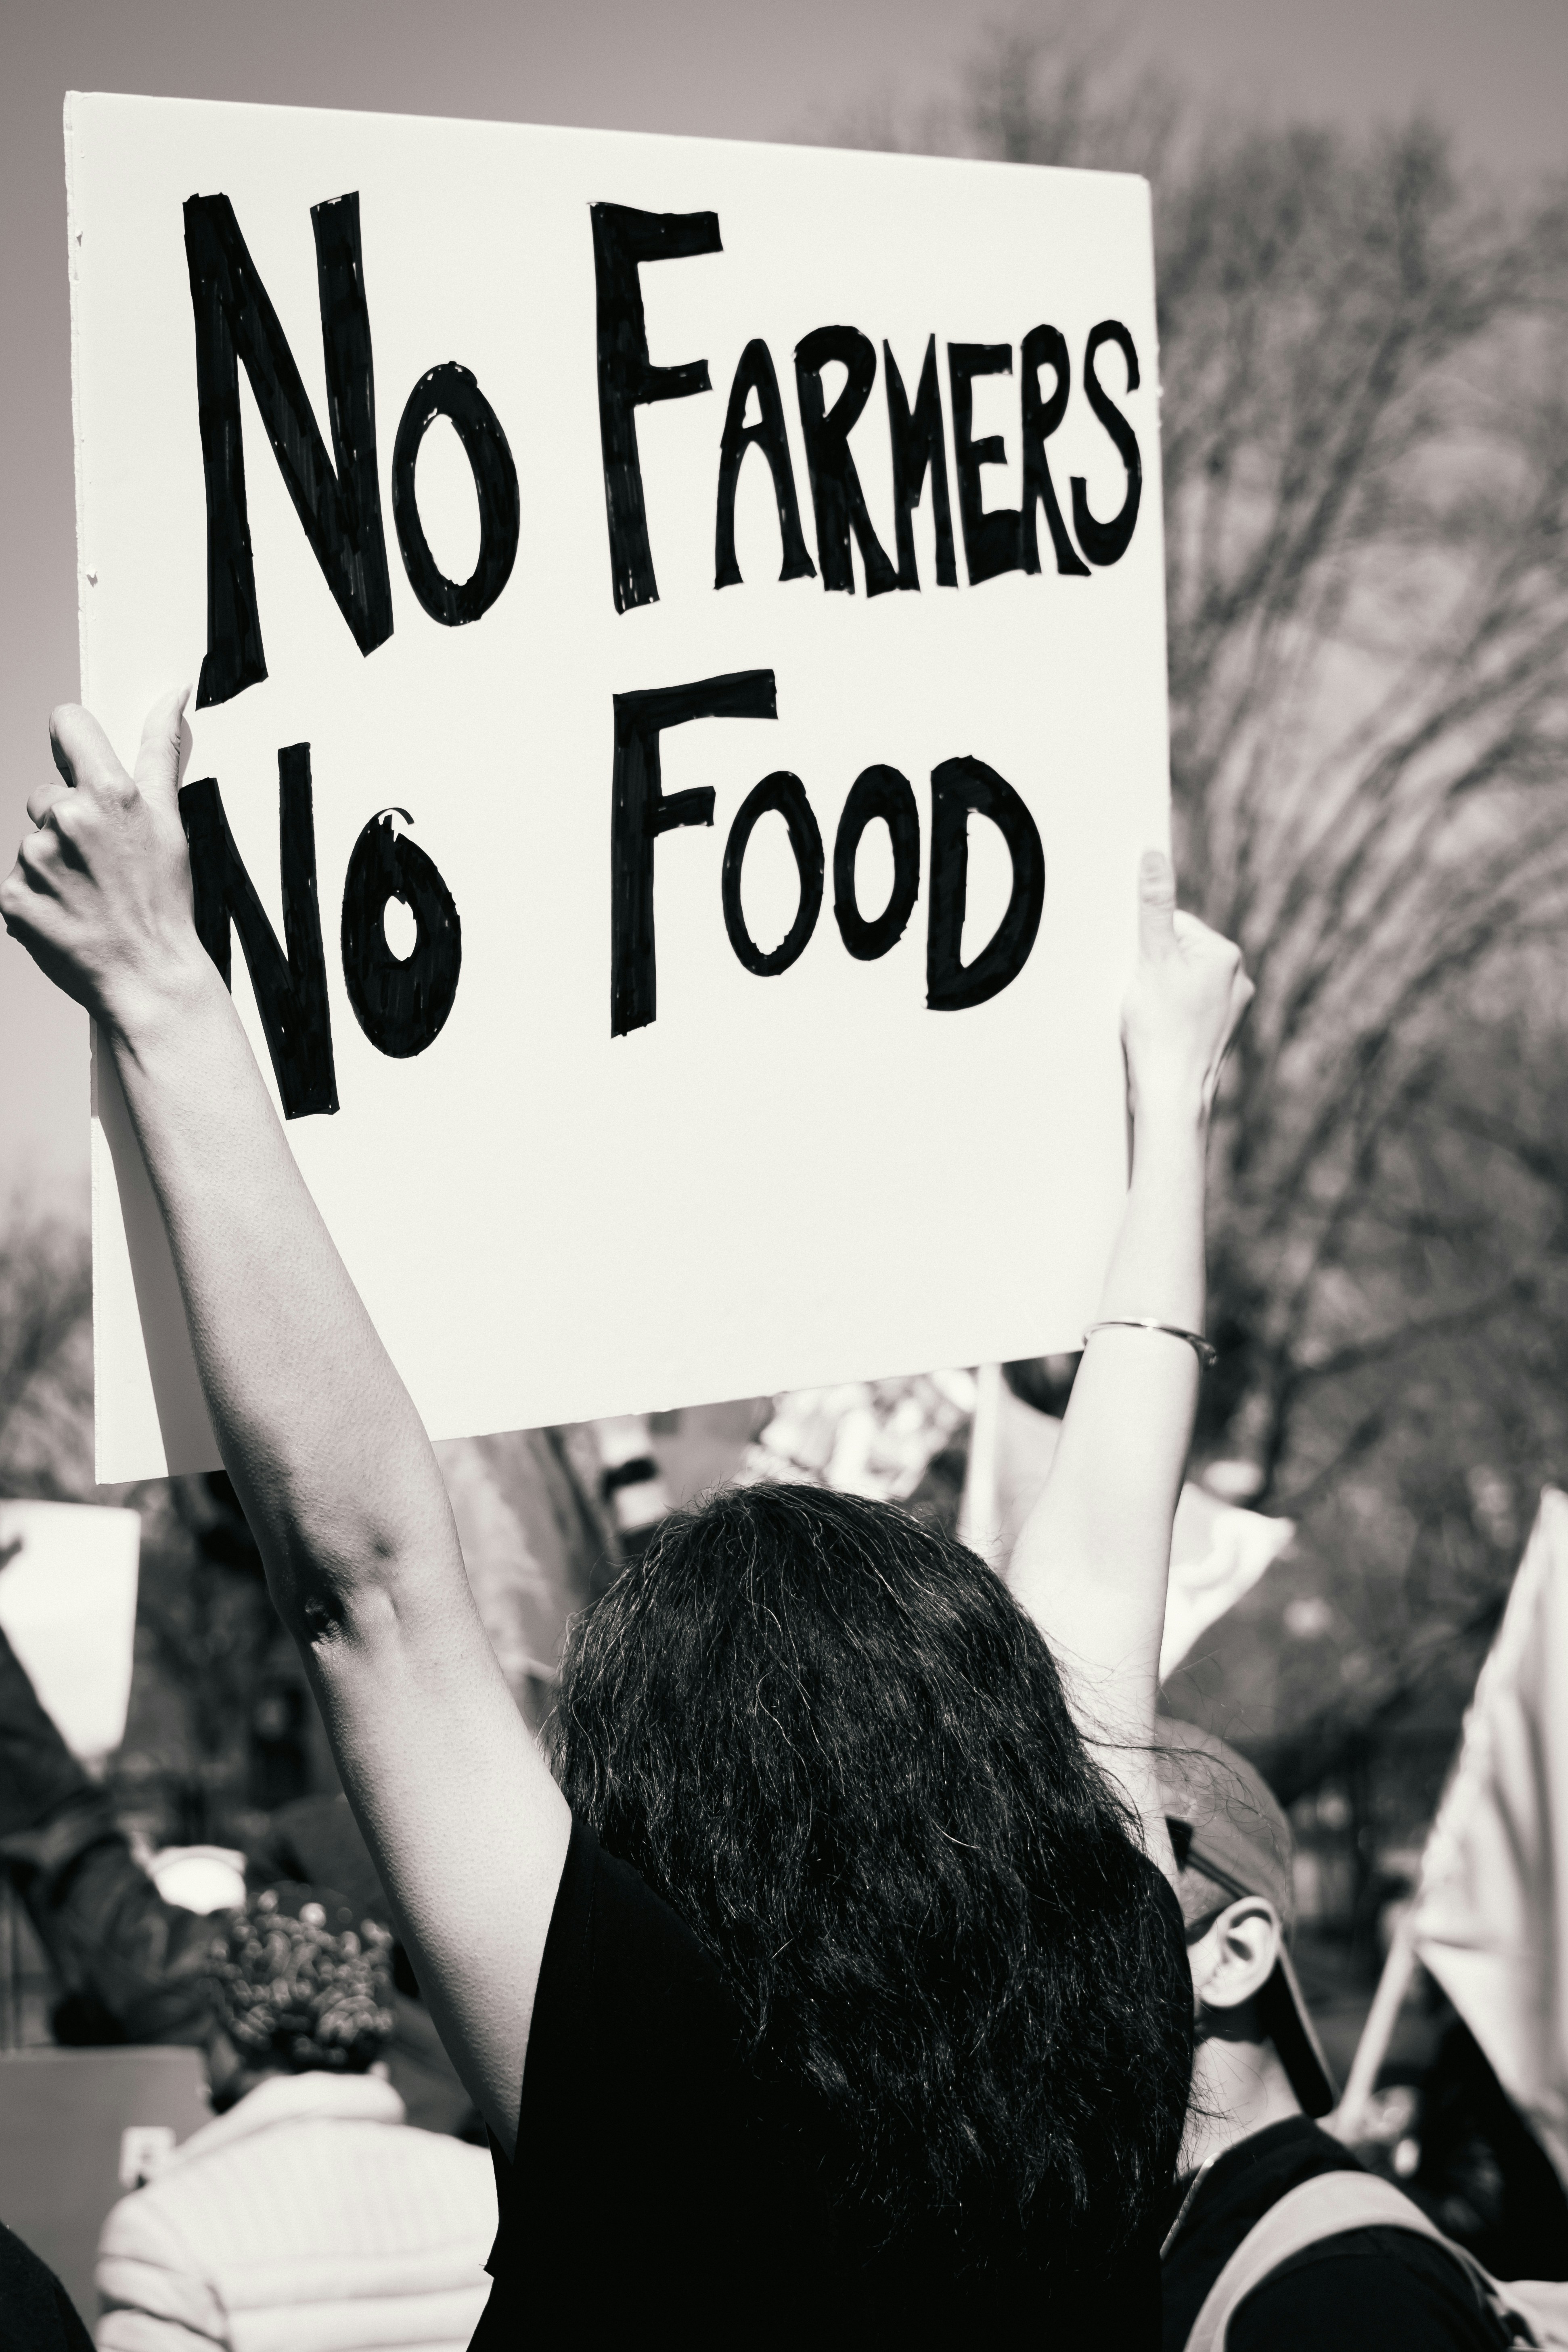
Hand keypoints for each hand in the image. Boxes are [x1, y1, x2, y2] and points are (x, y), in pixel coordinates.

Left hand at [1, 691, 206, 1034]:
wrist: (148, 977)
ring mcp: (36, 860)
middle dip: (68, 822)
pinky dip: (37, 898)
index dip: (74, 742)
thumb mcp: (169, 821)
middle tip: (101, 863)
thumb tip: (171, 698)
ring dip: (53, 863)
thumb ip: (161, 751)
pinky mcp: (13, 897)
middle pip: (47, 794)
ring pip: (32, 841)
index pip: (67, 724)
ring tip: (87, 893)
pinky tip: (67, 913)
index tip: (83, 771)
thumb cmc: (162, 905)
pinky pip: (16, 882)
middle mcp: (67, 819)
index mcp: (109, 793)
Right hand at [1121, 850, 1252, 1120]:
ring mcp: (1234, 1007)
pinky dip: (1173, 1014)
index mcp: (1226, 953)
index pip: (1174, 926)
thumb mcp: (1151, 960)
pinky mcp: (1223, 1031)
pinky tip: (1164, 1032)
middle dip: (1156, 968)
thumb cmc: (1161, 1031)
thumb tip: (1154, 855)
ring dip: (1163, 991)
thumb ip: (1153, 907)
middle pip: (1180, 952)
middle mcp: (1239, 977)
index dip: (1147, 947)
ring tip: (1155, 1018)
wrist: (1174, 1097)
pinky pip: (1191, 1007)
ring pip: (1184, 981)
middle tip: (1146, 999)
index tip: (1141, 975)